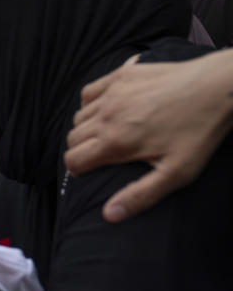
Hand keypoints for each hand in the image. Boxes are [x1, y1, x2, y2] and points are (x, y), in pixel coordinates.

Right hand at [65, 50, 232, 221]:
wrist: (217, 88)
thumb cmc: (199, 131)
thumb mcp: (176, 172)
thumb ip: (140, 195)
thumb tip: (109, 215)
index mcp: (115, 142)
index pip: (73, 159)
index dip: (78, 170)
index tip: (89, 172)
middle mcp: (107, 116)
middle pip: (72, 138)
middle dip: (80, 150)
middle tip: (99, 155)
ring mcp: (113, 93)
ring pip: (79, 116)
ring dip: (85, 128)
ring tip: (104, 134)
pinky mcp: (121, 76)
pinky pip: (89, 92)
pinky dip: (89, 103)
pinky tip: (105, 109)